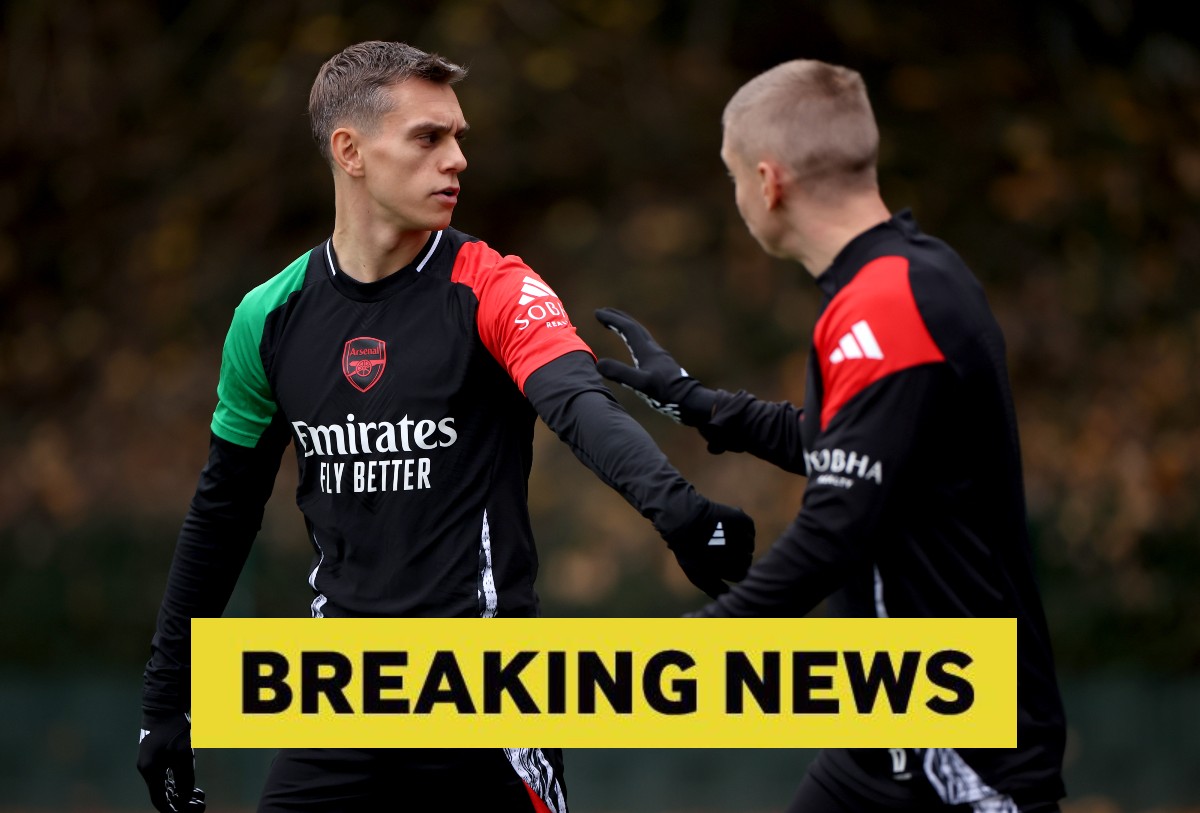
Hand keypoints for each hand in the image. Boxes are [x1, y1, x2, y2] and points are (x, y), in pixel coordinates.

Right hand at [137, 710, 205, 811]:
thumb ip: (185, 777)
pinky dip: (180, 784)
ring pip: (167, 787)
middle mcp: (148, 770)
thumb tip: (185, 798)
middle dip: (181, 804)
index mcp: (150, 771)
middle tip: (200, 805)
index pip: (160, 801)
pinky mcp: (159, 757)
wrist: (167, 706)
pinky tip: (194, 787)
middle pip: (163, 796)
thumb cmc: (174, 728)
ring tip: (200, 797)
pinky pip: (168, 778)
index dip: (173, 810)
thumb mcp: (183, 754)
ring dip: (182, 795)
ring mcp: (153, 763)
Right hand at [595, 308, 715, 425]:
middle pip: (635, 327)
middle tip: (604, 312)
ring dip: (628, 327)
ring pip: (642, 335)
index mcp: (647, 351)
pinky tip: (635, 350)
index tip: (597, 313)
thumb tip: (598, 364)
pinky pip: (645, 346)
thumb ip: (620, 373)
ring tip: (617, 326)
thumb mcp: (641, 384)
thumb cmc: (666, 393)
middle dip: (619, 318)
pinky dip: (635, 341)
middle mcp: (653, 350)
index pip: (627, 328)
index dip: (612, 319)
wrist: (690, 401)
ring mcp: (659, 357)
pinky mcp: (663, 366)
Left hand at [662, 501, 754, 597]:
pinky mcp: (742, 519)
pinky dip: (741, 528)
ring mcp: (741, 535)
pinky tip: (726, 527)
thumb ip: (715, 589)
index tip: (719, 563)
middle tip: (718, 549)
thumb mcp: (698, 575)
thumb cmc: (689, 550)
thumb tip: (730, 596)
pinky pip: (749, 528)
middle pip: (747, 560)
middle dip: (735, 557)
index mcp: (730, 569)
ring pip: (749, 544)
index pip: (741, 575)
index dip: (731, 570)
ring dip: (739, 542)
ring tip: (720, 537)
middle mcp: (739, 553)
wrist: (682, 519)